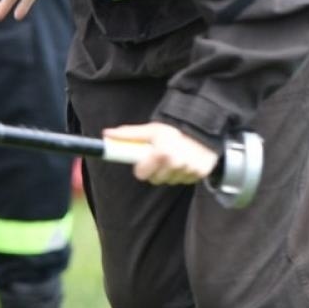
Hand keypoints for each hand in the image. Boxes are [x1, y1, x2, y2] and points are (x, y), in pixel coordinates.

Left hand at [102, 122, 218, 184]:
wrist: (203, 126)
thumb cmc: (173, 129)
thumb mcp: (150, 130)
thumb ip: (128, 134)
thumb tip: (106, 134)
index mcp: (161, 153)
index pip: (141, 174)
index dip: (141, 167)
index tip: (145, 160)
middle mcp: (176, 164)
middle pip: (155, 180)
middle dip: (155, 170)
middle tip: (161, 157)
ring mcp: (189, 170)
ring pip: (170, 181)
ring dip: (170, 173)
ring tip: (175, 157)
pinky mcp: (200, 174)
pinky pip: (184, 181)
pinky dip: (183, 174)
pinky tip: (186, 161)